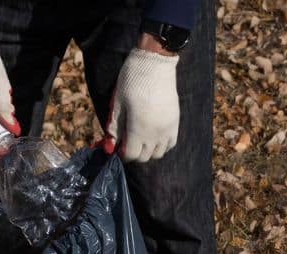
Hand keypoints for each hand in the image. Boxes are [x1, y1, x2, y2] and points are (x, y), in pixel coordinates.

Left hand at [105, 36, 179, 161]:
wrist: (156, 64)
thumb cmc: (132, 80)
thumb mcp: (118, 103)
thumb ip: (115, 127)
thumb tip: (111, 145)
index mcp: (139, 128)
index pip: (131, 154)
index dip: (122, 153)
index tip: (118, 145)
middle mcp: (156, 133)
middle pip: (145, 156)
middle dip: (134, 153)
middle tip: (127, 141)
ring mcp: (168, 129)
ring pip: (158, 153)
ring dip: (148, 150)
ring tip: (141, 139)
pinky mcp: (175, 122)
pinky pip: (170, 144)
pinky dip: (161, 145)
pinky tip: (154, 136)